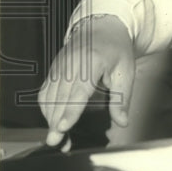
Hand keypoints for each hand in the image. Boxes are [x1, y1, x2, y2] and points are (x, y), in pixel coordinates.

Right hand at [38, 15, 135, 146]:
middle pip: (60, 97)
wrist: (101, 28)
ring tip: (57, 138)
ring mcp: (59, 66)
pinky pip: (45, 92)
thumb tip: (122, 121)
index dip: (70, 110)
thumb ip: (122, 98)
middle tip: (56, 142)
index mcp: (93, 61)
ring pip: (49, 97)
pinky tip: (53, 123)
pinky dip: (46, 109)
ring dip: (50, 119)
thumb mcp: (126, 71)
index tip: (63, 127)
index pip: (79, 90)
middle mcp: (71, 63)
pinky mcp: (53, 70)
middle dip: (56, 122)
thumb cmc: (116, 50)